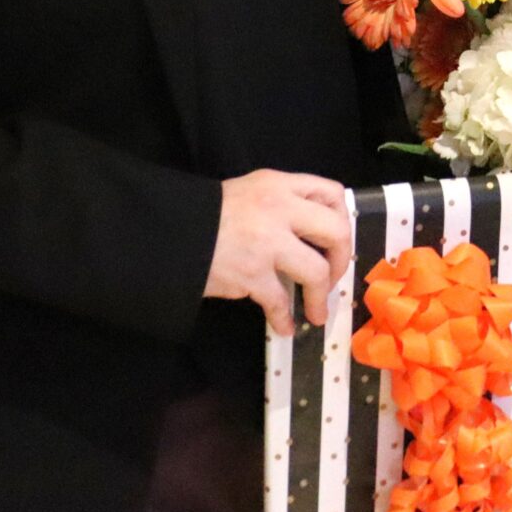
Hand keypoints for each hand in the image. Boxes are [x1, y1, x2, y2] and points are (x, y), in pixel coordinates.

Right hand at [206, 170, 351, 334]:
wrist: (169, 232)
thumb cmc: (206, 213)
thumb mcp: (249, 192)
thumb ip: (281, 204)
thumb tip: (310, 234)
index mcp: (279, 185)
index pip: (331, 193)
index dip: (342, 218)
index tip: (337, 239)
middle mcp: (280, 209)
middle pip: (335, 231)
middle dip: (341, 260)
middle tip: (332, 277)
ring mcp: (268, 242)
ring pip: (315, 271)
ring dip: (319, 297)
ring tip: (316, 313)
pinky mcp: (252, 274)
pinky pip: (280, 302)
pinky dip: (284, 318)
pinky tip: (283, 327)